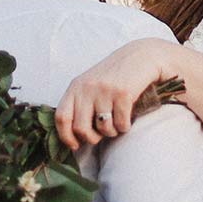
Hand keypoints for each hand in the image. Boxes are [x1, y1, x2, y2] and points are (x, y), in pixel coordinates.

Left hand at [55, 39, 169, 150]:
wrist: (140, 57)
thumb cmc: (114, 76)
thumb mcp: (90, 85)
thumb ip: (80, 104)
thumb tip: (74, 137)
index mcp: (75, 86)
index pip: (62, 117)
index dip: (66, 136)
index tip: (75, 145)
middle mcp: (87, 88)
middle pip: (81, 128)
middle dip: (92, 139)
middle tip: (100, 136)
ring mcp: (105, 90)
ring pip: (103, 129)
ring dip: (112, 132)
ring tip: (116, 122)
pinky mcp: (123, 93)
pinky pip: (121, 124)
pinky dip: (125, 127)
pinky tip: (127, 117)